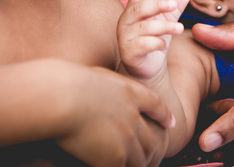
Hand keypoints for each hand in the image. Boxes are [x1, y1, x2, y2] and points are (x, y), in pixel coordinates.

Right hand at [57, 65, 173, 166]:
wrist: (64, 98)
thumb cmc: (69, 84)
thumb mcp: (98, 75)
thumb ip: (108, 87)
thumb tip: (102, 90)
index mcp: (130, 92)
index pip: (155, 105)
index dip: (164, 116)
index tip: (170, 123)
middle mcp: (134, 117)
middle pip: (152, 141)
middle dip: (150, 151)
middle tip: (146, 159)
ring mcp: (127, 138)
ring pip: (140, 160)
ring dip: (137, 165)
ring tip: (130, 166)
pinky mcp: (114, 157)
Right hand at [118, 0, 189, 80]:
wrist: (148, 66)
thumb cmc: (154, 40)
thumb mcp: (166, 21)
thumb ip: (174, 8)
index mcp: (132, 11)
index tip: (170, 2)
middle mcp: (124, 22)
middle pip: (138, 8)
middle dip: (158, 6)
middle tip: (174, 6)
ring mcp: (124, 38)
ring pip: (142, 27)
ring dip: (164, 26)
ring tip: (179, 28)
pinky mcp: (127, 53)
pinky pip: (141, 44)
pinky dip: (156, 42)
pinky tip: (164, 44)